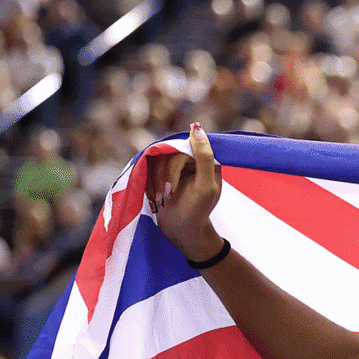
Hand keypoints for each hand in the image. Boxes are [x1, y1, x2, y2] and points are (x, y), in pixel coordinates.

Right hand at [145, 123, 223, 262]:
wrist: (181, 231)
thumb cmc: (197, 211)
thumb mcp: (205, 186)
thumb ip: (204, 157)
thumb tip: (195, 128)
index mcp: (208, 161)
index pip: (190, 145)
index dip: (178, 162)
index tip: (173, 186)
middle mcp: (192, 159)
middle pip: (171, 152)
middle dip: (166, 175)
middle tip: (167, 195)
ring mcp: (176, 165)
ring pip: (158, 159)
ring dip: (157, 180)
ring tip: (161, 200)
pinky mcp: (161, 171)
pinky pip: (149, 166)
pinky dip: (150, 182)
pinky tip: (155, 199)